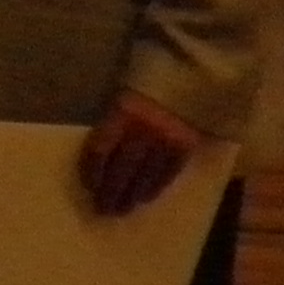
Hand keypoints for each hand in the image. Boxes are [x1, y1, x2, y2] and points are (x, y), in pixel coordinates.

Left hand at [79, 90, 206, 215]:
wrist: (195, 74)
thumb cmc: (152, 82)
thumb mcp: (125, 94)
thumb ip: (113, 121)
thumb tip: (101, 154)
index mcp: (121, 114)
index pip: (99, 150)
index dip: (91, 171)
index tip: (88, 186)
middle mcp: (142, 131)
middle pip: (121, 169)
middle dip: (110, 192)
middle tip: (103, 210)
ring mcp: (166, 141)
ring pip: (144, 176)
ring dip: (132, 196)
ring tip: (122, 210)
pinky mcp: (186, 147)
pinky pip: (168, 173)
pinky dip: (155, 188)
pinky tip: (146, 198)